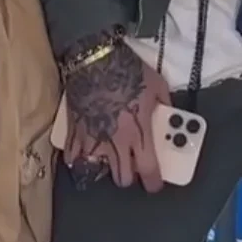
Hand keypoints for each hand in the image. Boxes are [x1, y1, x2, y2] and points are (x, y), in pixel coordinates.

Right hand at [62, 38, 170, 193]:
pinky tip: (84, 149)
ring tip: (108, 154)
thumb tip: (168, 116)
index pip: (149, 171)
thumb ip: (165, 106)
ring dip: (104, 165)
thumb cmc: (128, 70)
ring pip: (97, 170)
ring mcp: (93, 139)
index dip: (154, 182)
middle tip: (131, 164)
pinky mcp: (74, 132)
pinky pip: (73, 155)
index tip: (155, 182)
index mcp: (139, 133)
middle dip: (129, 175)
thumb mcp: (157, 85)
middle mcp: (116, 143)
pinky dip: (78, 156)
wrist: (95, 58)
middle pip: (122, 178)